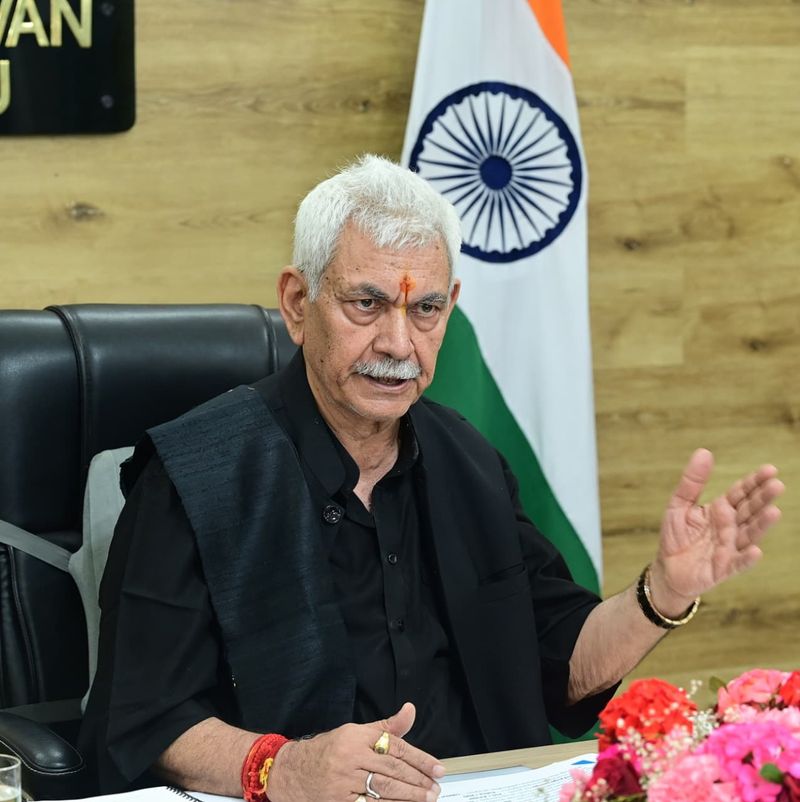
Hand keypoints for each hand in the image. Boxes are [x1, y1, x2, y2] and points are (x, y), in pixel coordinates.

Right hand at [267, 702, 443, 801]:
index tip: (437, 769)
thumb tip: (410, 710)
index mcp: (357, 736)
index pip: (395, 747)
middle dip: (417, 781)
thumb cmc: (329, 750)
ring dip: (408, 797)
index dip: (420, 759)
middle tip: (434, 788)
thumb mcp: (356, 732)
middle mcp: (350, 757)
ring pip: (383, 790)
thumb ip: (386, 726)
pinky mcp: (338, 801)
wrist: (291, 771)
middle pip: (392, 770)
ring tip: (425, 799)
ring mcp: (343, 781)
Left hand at [650, 448, 783, 615]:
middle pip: (749, 510)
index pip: (741, 493)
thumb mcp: (678, 504)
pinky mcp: (724, 567)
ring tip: (774, 512)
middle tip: (777, 485)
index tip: (770, 470)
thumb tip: (704, 452)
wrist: (668, 568)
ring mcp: (730, 547)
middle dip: (763, 498)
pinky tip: (756, 550)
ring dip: (762, 524)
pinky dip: (747, 557)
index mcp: (720, 509)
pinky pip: (737, 562)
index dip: (754, 482)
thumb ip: (692, 481)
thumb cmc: (676, 534)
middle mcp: (730, 527)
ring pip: (749, 534)